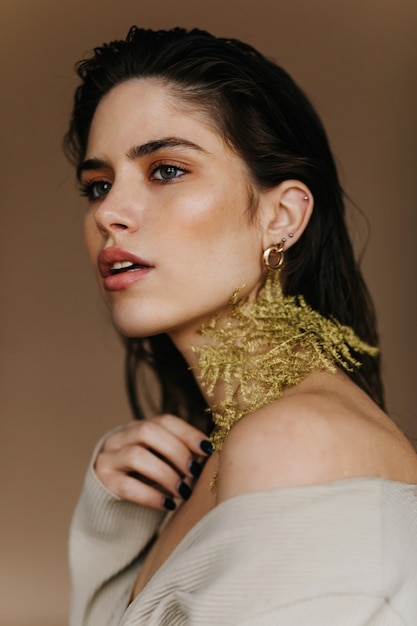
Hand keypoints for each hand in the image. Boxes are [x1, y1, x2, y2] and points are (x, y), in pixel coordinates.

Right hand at [94, 415, 212, 510]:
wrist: (112, 504)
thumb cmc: (146, 480)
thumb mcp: (160, 461)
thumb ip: (178, 453)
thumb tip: (208, 454)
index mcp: (138, 427)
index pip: (164, 421)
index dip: (188, 433)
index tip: (207, 450)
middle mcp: (120, 437)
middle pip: (149, 432)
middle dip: (176, 451)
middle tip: (193, 472)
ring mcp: (108, 458)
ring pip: (136, 456)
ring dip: (165, 473)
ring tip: (183, 491)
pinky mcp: (103, 482)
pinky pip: (127, 486)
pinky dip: (151, 495)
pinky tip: (169, 504)